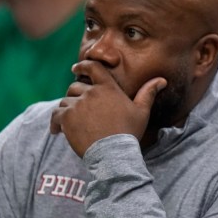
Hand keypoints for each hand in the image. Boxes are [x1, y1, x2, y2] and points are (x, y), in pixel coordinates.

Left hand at [50, 60, 165, 156]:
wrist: (113, 152)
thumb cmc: (129, 131)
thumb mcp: (142, 111)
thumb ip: (148, 92)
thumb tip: (162, 80)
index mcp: (108, 88)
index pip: (93, 68)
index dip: (82, 65)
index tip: (76, 68)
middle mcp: (91, 92)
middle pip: (75, 87)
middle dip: (75, 95)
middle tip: (77, 107)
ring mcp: (78, 104)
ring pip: (65, 101)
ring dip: (67, 110)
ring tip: (70, 123)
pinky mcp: (67, 117)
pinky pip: (56, 114)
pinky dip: (55, 122)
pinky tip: (57, 131)